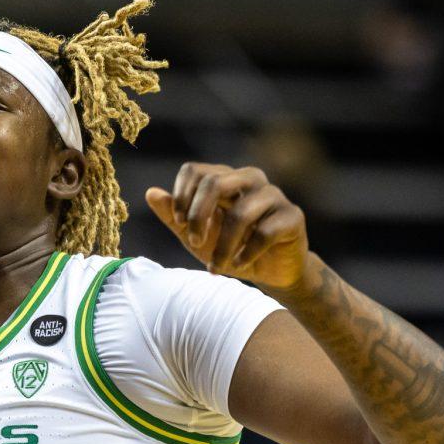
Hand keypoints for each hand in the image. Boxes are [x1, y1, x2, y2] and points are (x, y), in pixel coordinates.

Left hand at [145, 163, 309, 291]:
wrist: (271, 272)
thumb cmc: (230, 249)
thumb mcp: (195, 236)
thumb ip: (173, 216)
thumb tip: (151, 193)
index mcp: (225, 178)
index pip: (194, 170)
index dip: (181, 196)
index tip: (178, 222)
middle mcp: (250, 179)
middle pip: (215, 183)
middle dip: (198, 216)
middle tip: (193, 242)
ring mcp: (273, 195)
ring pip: (240, 213)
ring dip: (223, 246)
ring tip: (217, 267)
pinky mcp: (293, 216)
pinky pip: (264, 232)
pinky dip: (246, 254)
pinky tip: (239, 266)